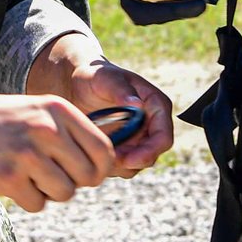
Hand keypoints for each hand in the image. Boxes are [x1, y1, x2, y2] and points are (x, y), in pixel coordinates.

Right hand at [0, 91, 116, 212]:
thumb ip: (72, 134)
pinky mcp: (8, 177)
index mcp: (60, 110)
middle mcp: (47, 129)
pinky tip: (14, 180)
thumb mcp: (42, 111)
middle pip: (87, 176)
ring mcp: (27, 154)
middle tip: (55, 176)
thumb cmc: (7, 121)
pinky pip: (37, 204)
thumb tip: (105, 167)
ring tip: (31, 175)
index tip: (90, 174)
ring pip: (64, 193)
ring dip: (50, 192)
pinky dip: (28, 199)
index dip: (101, 168)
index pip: (103, 149)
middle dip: (75, 183)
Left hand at [26, 33, 173, 176]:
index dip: (149, 152)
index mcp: (156, 105)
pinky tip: (92, 153)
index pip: (163, 138)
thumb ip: (120, 90)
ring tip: (95, 153)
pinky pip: (121, 166)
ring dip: (117, 166)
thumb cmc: (94, 75)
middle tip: (105, 160)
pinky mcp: (124, 147)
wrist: (78, 84)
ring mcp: (138, 137)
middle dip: (129, 162)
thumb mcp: (105, 78)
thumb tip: (137, 105)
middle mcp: (151, 124)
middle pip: (150, 156)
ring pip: (135, 165)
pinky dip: (108, 165)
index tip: (127, 160)